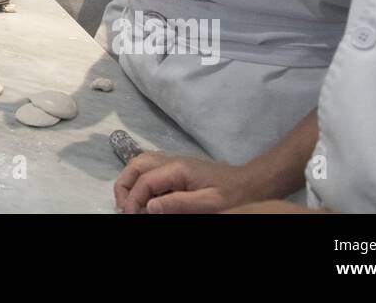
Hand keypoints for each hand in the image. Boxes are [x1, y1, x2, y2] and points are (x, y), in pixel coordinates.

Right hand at [114, 152, 263, 213]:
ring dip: (131, 180)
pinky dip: (141, 179)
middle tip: (124, 207)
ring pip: (141, 163)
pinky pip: (152, 168)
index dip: (132, 199)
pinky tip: (145, 196)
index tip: (130, 216)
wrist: (251, 184)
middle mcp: (172, 160)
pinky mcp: (178, 168)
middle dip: (124, 184)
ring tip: (130, 202)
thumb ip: (177, 204)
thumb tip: (148, 207)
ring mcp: (175, 162)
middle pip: (137, 164)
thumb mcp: (208, 204)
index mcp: (178, 168)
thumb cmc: (232, 196)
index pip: (144, 181)